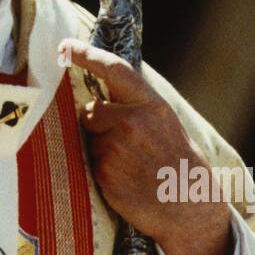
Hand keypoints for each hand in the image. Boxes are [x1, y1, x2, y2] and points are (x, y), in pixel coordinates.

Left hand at [58, 39, 232, 254]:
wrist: (189, 208)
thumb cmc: (177, 163)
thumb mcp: (165, 124)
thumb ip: (135, 108)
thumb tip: (96, 98)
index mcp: (152, 105)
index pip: (114, 70)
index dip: (86, 55)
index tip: (65, 47)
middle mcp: (133, 122)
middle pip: (91, 110)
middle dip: (97, 123)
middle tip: (123, 143)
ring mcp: (117, 147)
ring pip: (89, 138)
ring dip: (99, 147)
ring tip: (129, 163)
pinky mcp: (105, 172)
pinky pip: (89, 161)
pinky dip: (101, 168)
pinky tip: (124, 178)